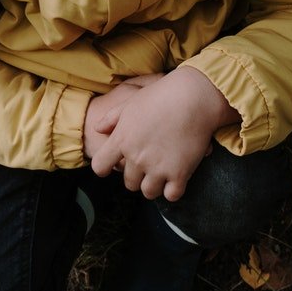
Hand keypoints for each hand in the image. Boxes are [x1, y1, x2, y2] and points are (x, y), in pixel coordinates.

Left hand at [90, 67, 239, 200]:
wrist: (194, 97)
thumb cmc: (161, 95)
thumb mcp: (131, 102)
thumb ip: (111, 118)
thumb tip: (97, 128)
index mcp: (122, 140)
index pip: (100, 166)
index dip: (104, 167)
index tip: (114, 164)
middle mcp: (137, 157)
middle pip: (129, 183)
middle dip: (137, 176)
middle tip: (149, 164)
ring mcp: (158, 168)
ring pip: (149, 192)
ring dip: (154, 185)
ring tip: (162, 173)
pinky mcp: (179, 173)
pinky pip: (172, 195)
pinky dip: (174, 190)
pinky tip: (177, 178)